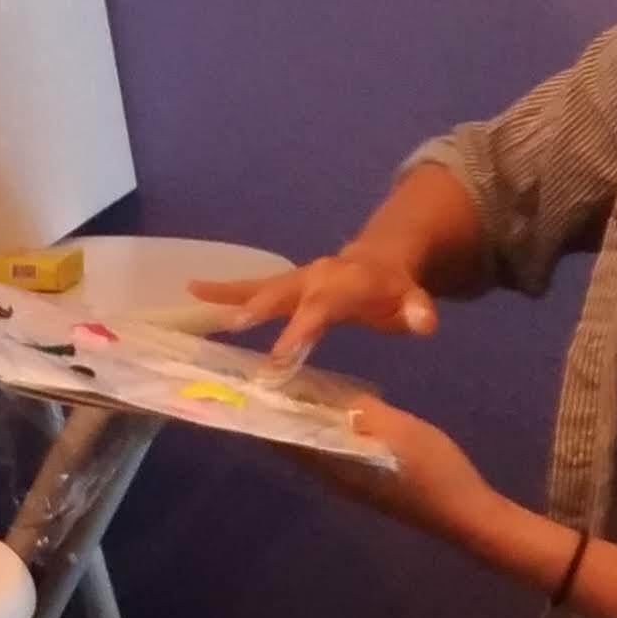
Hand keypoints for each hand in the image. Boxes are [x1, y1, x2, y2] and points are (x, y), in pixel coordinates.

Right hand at [192, 244, 438, 368]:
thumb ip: (416, 310)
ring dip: (230, 293)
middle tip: (233, 326)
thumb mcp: (412, 299)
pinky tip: (193, 288)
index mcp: (346, 283)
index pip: (322, 307)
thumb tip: (424, 322)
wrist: (382, 260)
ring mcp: (296, 278)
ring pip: (260, 285)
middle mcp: (315, 276)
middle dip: (259, 308)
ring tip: (197, 294)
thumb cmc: (393, 291)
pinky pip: (250, 285)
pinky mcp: (282, 282)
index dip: (300, 330)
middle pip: (284, 291)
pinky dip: (223, 288)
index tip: (278, 357)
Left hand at [288, 375, 500, 540]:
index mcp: (335, 466)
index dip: (267, 413)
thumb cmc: (433, 470)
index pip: (284, 439)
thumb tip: (332, 397)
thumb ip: (363, 411)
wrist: (467, 513)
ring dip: (307, 420)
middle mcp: (335, 477)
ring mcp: (352, 481)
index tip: (252, 386)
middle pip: (296, 442)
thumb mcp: (399, 430)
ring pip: (316, 446)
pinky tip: (343, 410)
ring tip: (303, 387)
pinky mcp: (369, 481)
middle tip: (276, 377)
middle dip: (283, 413)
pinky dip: (330, 429)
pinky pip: (336, 450)